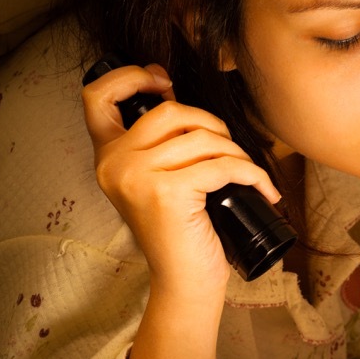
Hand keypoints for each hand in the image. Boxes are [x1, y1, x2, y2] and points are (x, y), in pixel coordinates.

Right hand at [81, 62, 281, 294]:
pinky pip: (222, 164)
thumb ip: (157, 142)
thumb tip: (169, 91)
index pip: (96, 96)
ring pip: (201, 137)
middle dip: (210, 124)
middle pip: (169, 111)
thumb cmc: (181, 229)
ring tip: (246, 175)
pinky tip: (263, 190)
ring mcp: (137, 178)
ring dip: (235, 152)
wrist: (184, 282)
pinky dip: (251, 174)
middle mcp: (114, 165)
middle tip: (228, 151)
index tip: (164, 81)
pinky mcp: (167, 192)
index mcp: (107, 157)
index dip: (130, 77)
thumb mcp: (158, 178)